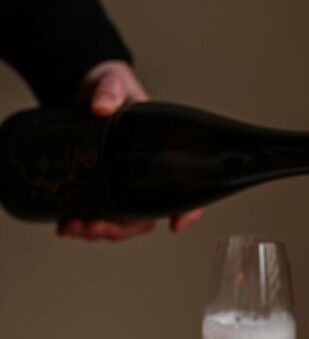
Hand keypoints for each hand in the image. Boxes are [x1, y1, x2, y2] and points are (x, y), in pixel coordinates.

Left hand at [57, 61, 202, 240]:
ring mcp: (120, 185)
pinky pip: (98, 215)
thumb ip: (111, 89)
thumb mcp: (113, 81)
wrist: (82, 93)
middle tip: (95, 227)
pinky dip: (82, 225)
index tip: (176, 224)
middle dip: (121, 229)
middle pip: (144, 217)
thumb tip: (102, 106)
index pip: (183, 188)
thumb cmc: (110, 86)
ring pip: (120, 222)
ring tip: (73, 228)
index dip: (187, 211)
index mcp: (157, 154)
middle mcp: (142, 175)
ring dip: (99, 232)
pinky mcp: (100, 187)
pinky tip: (65, 224)